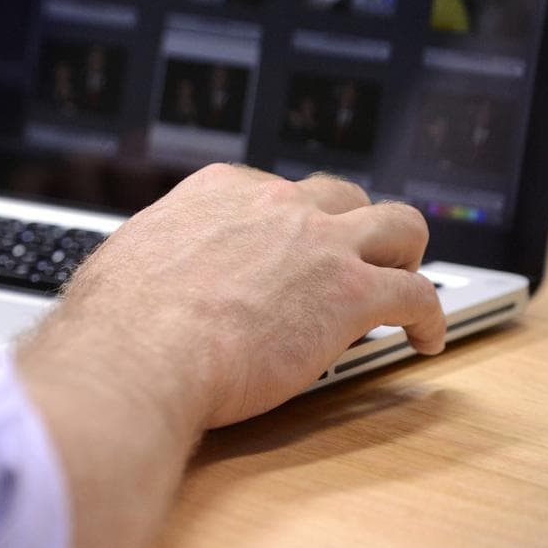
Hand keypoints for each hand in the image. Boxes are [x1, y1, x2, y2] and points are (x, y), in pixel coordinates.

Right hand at [18, 163, 445, 547]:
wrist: (140, 356)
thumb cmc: (118, 323)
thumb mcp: (125, 263)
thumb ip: (153, 259)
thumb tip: (136, 277)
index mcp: (219, 193)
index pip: (272, 191)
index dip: (287, 223)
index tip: (286, 248)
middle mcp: (276, 206)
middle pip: (341, 197)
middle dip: (350, 226)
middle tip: (349, 258)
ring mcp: (321, 246)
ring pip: (399, 225)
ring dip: (405, 251)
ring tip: (405, 278)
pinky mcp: (352, 296)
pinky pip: (418, 294)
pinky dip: (429, 317)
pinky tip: (425, 339)